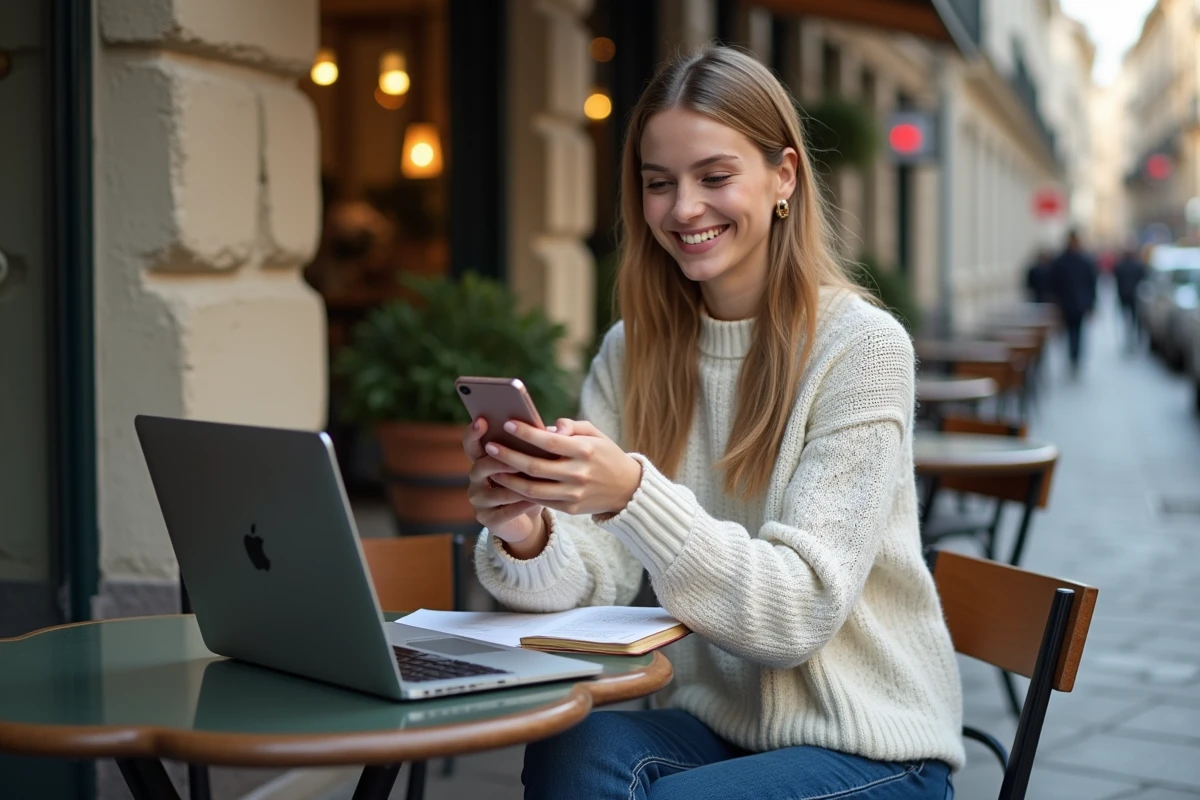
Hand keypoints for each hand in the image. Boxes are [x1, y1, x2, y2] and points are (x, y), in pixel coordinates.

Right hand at [462, 418, 543, 545]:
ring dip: (514, 486)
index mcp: (483, 458)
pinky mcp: (487, 519)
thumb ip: (536, 444)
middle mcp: (476, 478)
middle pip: (481, 466)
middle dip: (499, 460)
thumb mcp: (532, 460)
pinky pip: (504, 512)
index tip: (483, 420)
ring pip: (495, 491)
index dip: (474, 432)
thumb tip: (554, 429)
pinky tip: (534, 500)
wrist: (527, 516)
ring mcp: (479, 500)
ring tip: (531, 479)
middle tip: (514, 456)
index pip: (471, 443)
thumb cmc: (531, 480)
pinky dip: (520, 506)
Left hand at [483, 418, 642, 517]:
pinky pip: (540, 501)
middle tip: (489, 446)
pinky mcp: (571, 509)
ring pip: (532, 488)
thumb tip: (546, 428)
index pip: (549, 442)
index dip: (526, 433)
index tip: (507, 424)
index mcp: (585, 451)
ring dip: (508, 478)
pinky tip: (507, 482)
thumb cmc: (605, 455)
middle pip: (535, 466)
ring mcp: (574, 494)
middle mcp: (579, 474)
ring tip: (491, 468)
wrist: (628, 489)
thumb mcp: (595, 434)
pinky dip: (521, 492)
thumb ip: (571, 426)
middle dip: (508, 456)